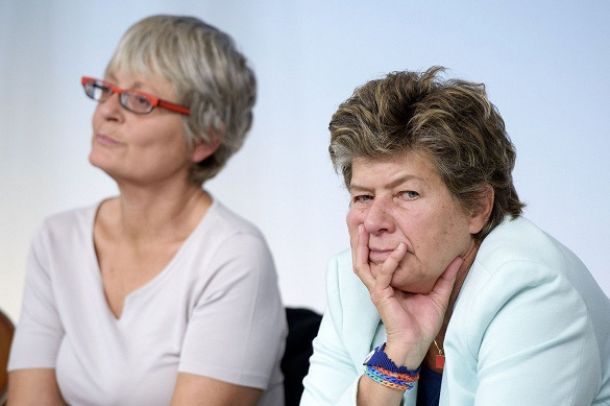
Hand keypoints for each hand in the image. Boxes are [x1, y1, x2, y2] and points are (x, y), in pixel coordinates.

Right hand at [352, 225, 461, 367]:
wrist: (416, 344)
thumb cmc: (423, 323)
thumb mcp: (438, 294)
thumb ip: (445, 276)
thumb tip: (458, 258)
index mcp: (388, 283)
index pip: (376, 259)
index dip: (373, 243)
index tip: (378, 226)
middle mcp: (379, 284)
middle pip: (361, 259)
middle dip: (359, 241)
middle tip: (362, 222)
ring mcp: (378, 290)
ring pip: (362, 264)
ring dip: (361, 247)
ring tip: (365, 229)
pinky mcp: (381, 296)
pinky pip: (383, 274)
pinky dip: (391, 260)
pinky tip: (400, 249)